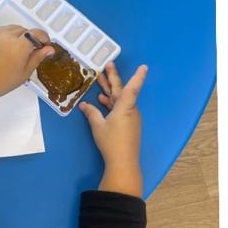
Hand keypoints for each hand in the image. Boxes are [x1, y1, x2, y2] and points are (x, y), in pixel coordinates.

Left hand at [0, 24, 56, 100]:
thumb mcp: (26, 72)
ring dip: (21, 35)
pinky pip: (4, 30)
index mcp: (19, 46)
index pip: (36, 33)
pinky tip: (9, 47)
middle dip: (32, 38)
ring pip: (15, 28)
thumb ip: (38, 57)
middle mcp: (7, 36)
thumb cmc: (3, 81)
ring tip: (21, 49)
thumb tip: (50, 49)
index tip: (46, 44)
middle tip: (34, 50)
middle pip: (26, 30)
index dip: (44, 37)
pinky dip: (10, 35)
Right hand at [78, 60, 146, 196]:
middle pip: (122, 91)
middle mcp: (130, 110)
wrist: (123, 162)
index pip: (132, 88)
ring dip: (109, 91)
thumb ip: (91, 113)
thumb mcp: (98, 126)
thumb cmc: (111, 142)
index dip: (137, 77)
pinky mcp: (128, 125)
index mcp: (125, 108)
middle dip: (113, 78)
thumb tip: (84, 105)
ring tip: (99, 80)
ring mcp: (130, 118)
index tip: (143, 66)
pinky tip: (102, 101)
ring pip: (119, 100)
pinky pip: (119, 108)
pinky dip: (111, 103)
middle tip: (108, 64)